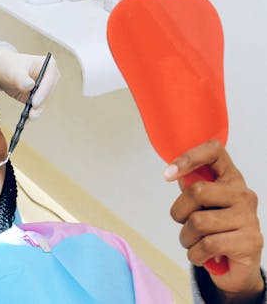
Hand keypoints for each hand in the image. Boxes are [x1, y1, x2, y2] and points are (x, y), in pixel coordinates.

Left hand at [0, 41, 59, 118]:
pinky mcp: (38, 98)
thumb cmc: (9, 66)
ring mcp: (44, 88)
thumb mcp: (14, 70)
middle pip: (48, 93)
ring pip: (43, 102)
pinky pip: (37, 107)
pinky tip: (26, 120)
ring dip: (36, 111)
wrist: (1, 71)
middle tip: (32, 113)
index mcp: (48, 65)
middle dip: (40, 104)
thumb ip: (21, 78)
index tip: (35, 102)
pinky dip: (31, 114)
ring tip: (29, 118)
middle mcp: (49, 77)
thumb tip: (30, 86)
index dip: (43, 92)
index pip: (49, 79)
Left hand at [165, 140, 263, 298]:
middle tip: (185, 224)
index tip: (167, 174)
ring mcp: (249, 217)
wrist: (237, 267)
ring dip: (186, 238)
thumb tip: (174, 173)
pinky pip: (207, 245)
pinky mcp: (250, 241)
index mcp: (230, 179)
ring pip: (198, 222)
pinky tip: (203, 255)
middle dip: (179, 213)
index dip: (188, 157)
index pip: (214, 151)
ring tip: (196, 243)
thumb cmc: (216, 232)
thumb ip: (191, 188)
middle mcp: (243, 194)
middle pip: (196, 191)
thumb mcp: (202, 206)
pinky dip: (195, 254)